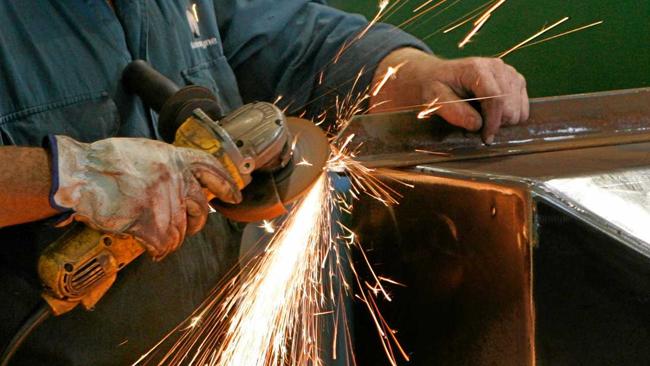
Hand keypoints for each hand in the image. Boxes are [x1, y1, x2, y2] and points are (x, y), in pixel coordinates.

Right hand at [49, 136, 241, 258]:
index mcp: (174, 159)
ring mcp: (166, 203)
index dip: (226, 184)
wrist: (81, 174)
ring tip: (160, 237)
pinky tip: (152, 249)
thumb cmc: (103, 161)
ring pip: (181, 229)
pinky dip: (159, 250)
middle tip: (189, 227)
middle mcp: (176, 180)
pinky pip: (165, 245)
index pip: (212, 170)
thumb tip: (175, 180)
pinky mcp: (151, 224)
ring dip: (173, 237)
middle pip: (200, 208)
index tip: (235, 196)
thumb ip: (165, 165)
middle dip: (197, 221)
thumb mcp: (143, 151)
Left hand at [370, 48, 528, 143]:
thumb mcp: (435, 99)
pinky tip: (494, 116)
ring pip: (519, 108)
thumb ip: (454, 111)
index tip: (485, 138)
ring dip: (504, 121)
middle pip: (510, 105)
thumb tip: (477, 124)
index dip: (493, 122)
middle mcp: (497, 67)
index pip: (495, 98)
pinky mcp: (515, 80)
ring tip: (485, 121)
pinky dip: (511, 116)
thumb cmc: (436, 88)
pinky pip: (523, 107)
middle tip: (480, 130)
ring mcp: (509, 72)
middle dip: (497, 123)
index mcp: (476, 69)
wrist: (438, 76)